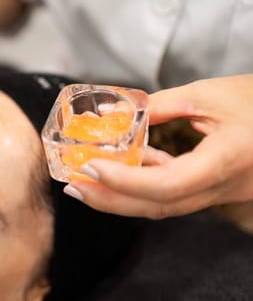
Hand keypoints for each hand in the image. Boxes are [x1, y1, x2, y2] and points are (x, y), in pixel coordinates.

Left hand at [63, 74, 252, 218]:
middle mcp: (222, 187)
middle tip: (74, 187)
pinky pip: (173, 194)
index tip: (90, 168)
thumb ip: (159, 105)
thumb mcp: (209, 94)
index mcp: (226, 161)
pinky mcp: (215, 189)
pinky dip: (143, 185)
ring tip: (86, 181)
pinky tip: (122, 168)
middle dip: (111, 200)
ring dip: (122, 196)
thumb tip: (116, 112)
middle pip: (159, 206)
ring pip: (164, 205)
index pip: (167, 185)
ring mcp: (219, 193)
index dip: (125, 181)